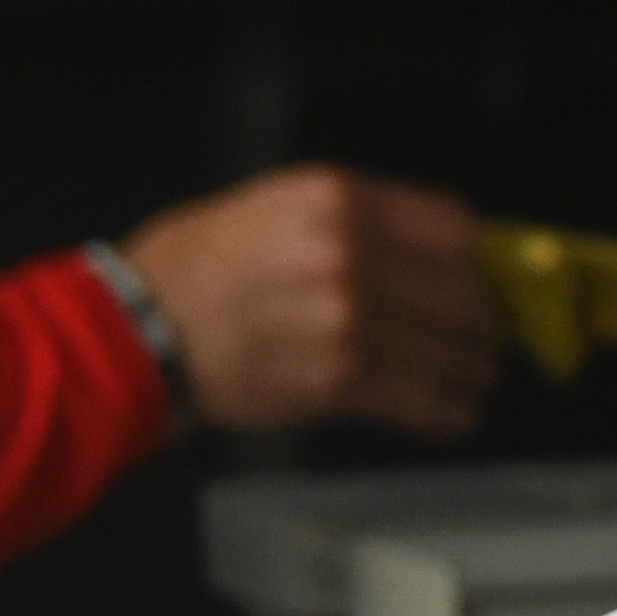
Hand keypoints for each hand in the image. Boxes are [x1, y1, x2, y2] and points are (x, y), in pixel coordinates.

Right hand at [121, 166, 495, 438]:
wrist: (137, 330)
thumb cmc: (188, 268)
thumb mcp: (270, 204)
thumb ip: (347, 219)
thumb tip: (417, 250)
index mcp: (338, 200)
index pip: (452, 225)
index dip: (472, 258)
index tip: (473, 276)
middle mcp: (352, 253)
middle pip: (460, 290)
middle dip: (477, 320)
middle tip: (479, 336)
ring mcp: (349, 319)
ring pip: (449, 349)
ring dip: (470, 370)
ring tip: (473, 379)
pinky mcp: (338, 380)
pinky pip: (421, 400)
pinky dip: (447, 413)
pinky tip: (457, 415)